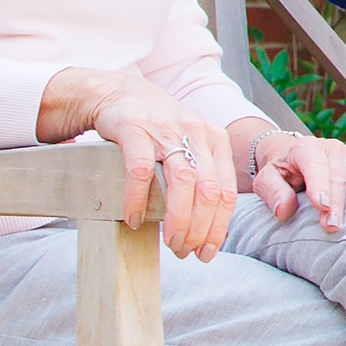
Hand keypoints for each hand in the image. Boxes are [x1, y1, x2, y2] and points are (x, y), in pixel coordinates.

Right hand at [39, 67, 236, 259]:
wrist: (120, 93)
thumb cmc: (158, 129)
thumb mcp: (190, 145)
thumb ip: (204, 177)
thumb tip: (212, 228)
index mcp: (215, 139)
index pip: (226, 192)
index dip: (218, 228)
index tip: (206, 252)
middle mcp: (195, 132)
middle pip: (208, 190)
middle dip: (199, 229)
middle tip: (184, 251)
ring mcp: (166, 129)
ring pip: (182, 181)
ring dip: (178, 219)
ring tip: (169, 243)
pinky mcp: (135, 129)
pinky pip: (140, 171)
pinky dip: (138, 200)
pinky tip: (134, 219)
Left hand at [251, 132, 345, 232]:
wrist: (290, 157)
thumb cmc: (280, 173)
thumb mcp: (266, 179)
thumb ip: (272, 192)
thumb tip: (284, 210)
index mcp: (305, 150)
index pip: (313, 166)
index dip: (318, 185)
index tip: (320, 206)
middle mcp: (330, 149)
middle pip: (337, 173)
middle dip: (338, 199)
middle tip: (334, 225)